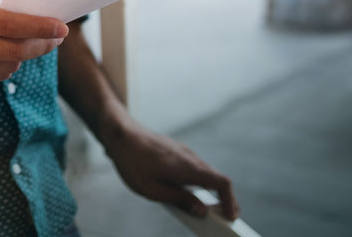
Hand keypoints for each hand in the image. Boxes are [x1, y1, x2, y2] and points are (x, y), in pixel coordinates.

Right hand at [0, 0, 67, 86]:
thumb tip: (33, 11)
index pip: (13, 25)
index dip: (41, 28)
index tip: (62, 28)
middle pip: (16, 50)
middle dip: (42, 45)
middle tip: (55, 38)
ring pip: (10, 65)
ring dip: (25, 54)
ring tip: (28, 43)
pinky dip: (8, 65)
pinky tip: (5, 53)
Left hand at [104, 118, 238, 220]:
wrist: (119, 133)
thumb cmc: (133, 162)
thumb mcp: (153, 190)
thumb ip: (179, 200)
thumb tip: (202, 211)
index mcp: (189, 167)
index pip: (222, 183)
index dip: (231, 200)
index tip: (232, 216)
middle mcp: (190, 157)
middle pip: (215, 179)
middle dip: (222, 199)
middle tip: (221, 218)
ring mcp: (183, 152)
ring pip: (203, 172)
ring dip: (208, 190)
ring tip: (204, 209)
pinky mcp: (174, 150)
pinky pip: (192, 167)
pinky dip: (196, 181)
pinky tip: (186, 192)